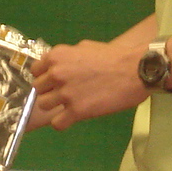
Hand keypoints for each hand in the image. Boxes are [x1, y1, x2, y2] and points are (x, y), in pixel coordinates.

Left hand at [31, 40, 148, 129]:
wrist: (136, 70)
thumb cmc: (114, 56)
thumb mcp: (85, 47)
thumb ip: (68, 57)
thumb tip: (60, 65)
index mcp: (57, 56)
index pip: (35, 70)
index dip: (45, 76)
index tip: (54, 81)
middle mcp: (56, 73)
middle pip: (38, 89)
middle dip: (50, 91)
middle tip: (65, 93)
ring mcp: (65, 93)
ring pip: (44, 106)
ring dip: (55, 107)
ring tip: (70, 105)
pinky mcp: (77, 111)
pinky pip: (57, 123)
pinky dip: (63, 122)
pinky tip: (73, 117)